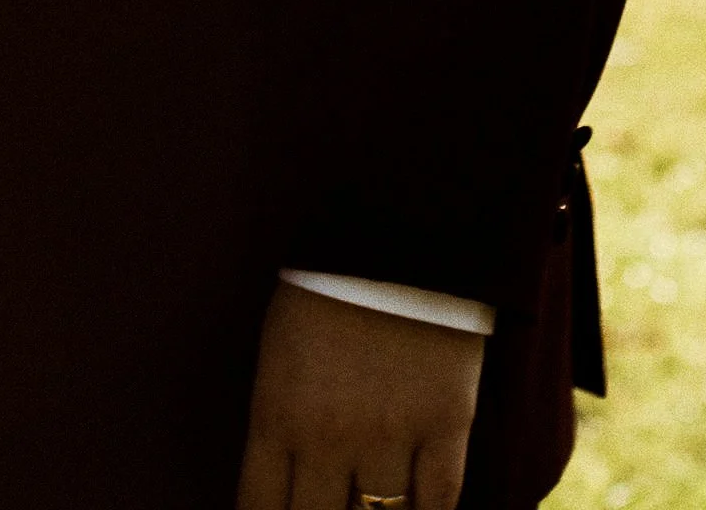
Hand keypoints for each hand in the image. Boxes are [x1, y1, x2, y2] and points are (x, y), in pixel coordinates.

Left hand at [235, 282, 485, 509]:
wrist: (393, 224)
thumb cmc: (323, 282)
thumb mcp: (278, 350)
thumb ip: (280, 421)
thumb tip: (286, 483)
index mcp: (276, 411)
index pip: (259, 509)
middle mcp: (328, 436)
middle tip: (328, 506)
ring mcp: (390, 435)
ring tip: (367, 506)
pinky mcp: (446, 427)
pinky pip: (439, 505)